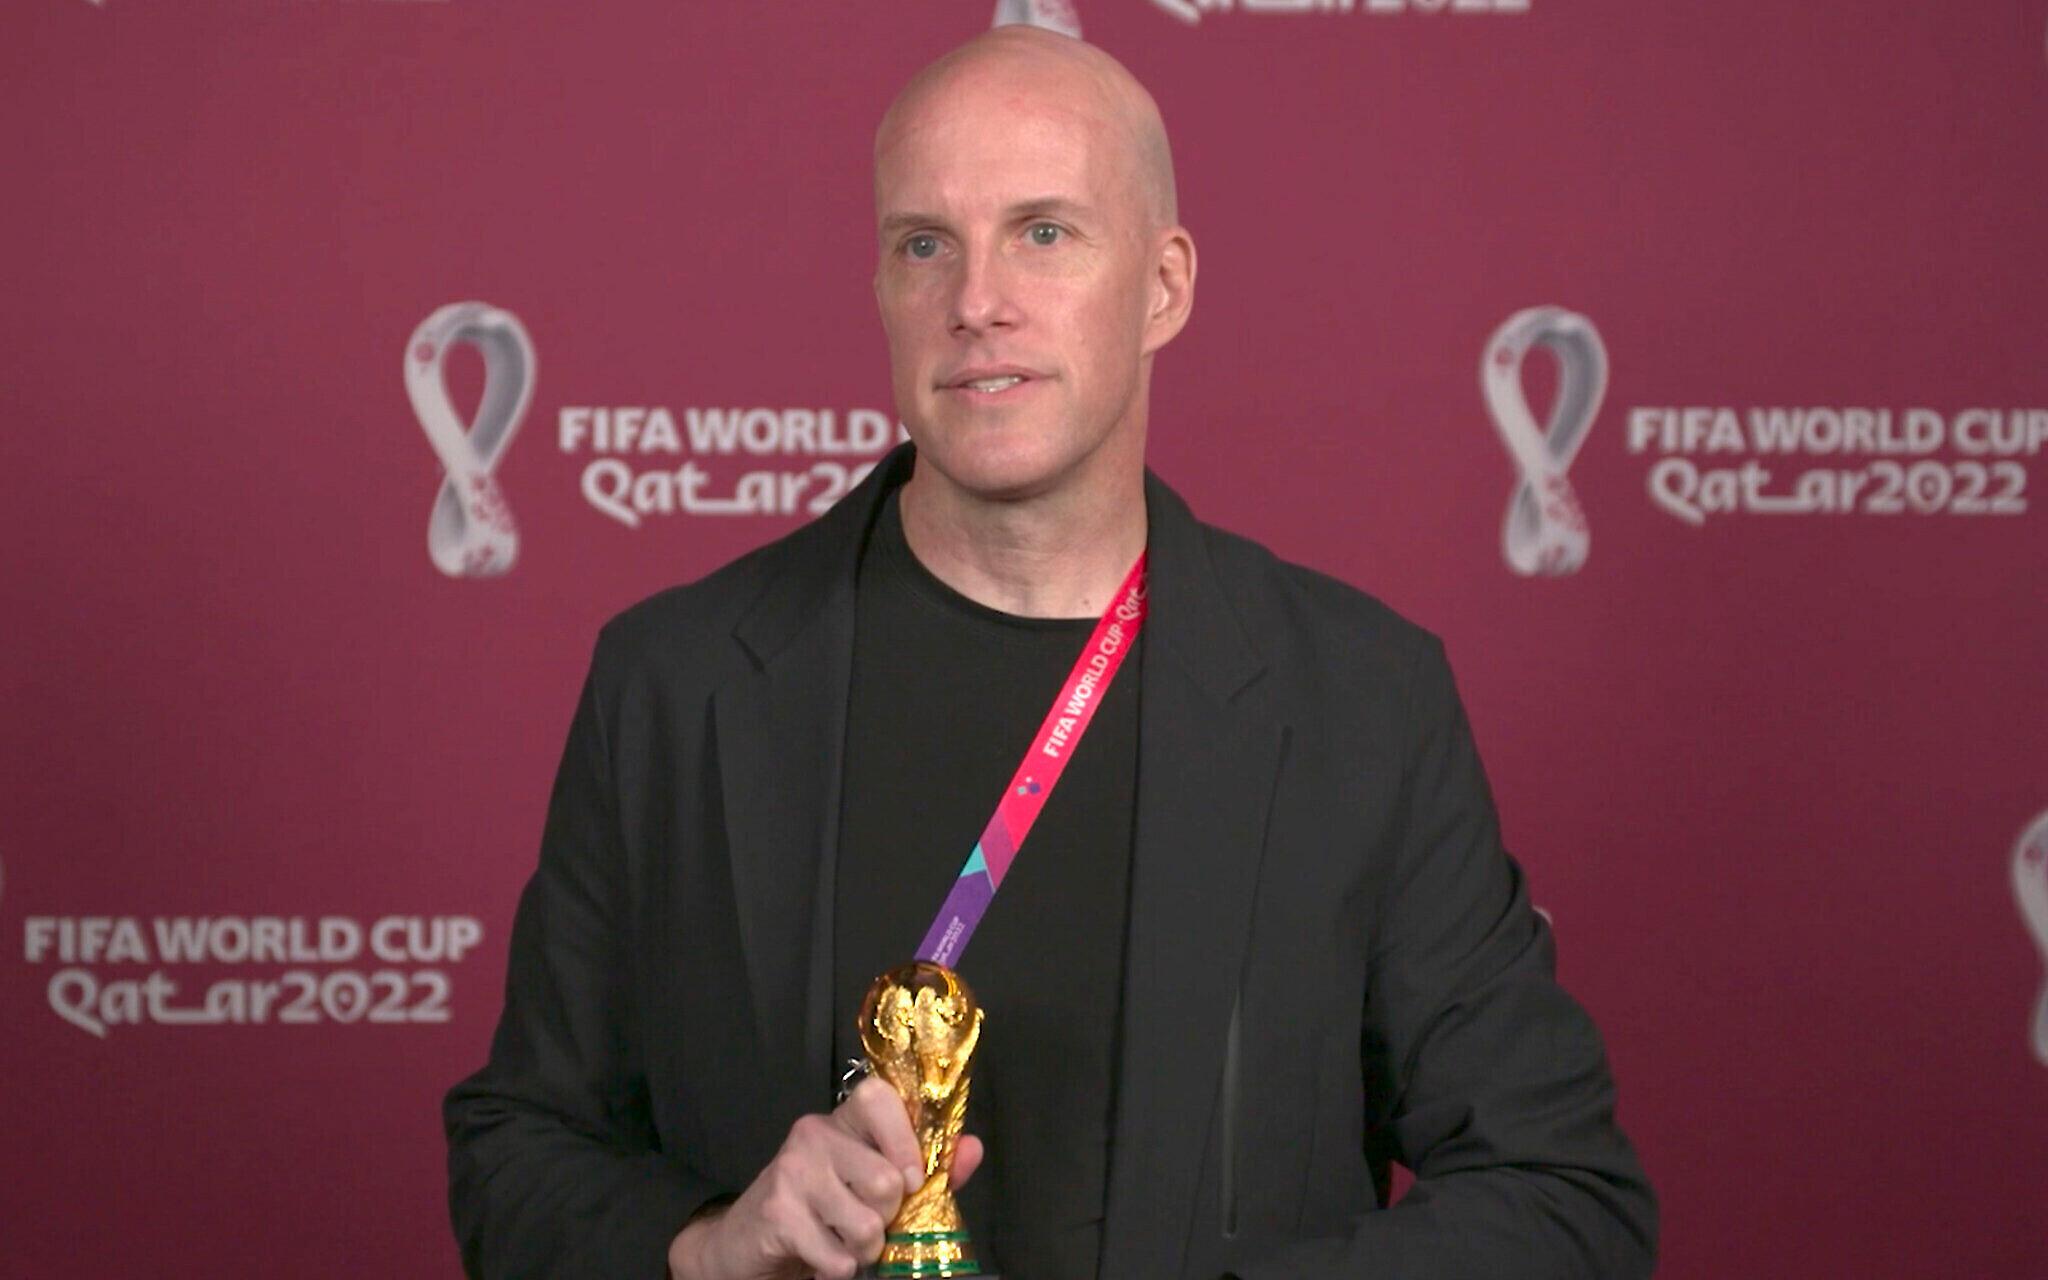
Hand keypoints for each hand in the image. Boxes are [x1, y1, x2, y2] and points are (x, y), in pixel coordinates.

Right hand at [667, 1075, 984, 1279]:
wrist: (746, 1243)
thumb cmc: (820, 1210)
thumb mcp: (873, 1185)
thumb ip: (930, 1168)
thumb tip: (973, 1148)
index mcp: (843, 1120)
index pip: (880, 1096)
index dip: (905, 1140)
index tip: (913, 1178)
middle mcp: (814, 1134)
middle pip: (886, 1179)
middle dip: (888, 1217)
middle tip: (868, 1221)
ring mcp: (791, 1171)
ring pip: (866, 1223)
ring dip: (865, 1248)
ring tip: (844, 1240)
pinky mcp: (777, 1213)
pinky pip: (839, 1256)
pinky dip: (839, 1269)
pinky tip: (822, 1255)